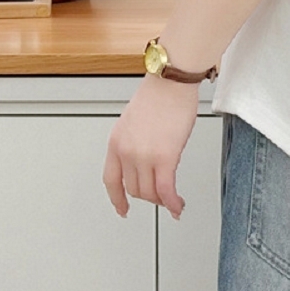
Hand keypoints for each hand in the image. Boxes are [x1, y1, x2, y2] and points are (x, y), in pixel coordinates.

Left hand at [103, 73, 199, 219]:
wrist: (171, 83)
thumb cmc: (159, 94)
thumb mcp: (135, 121)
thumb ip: (136, 143)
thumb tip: (149, 160)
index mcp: (116, 143)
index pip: (111, 180)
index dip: (117, 198)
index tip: (122, 208)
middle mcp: (126, 152)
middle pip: (134, 188)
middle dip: (149, 197)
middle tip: (161, 197)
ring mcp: (144, 157)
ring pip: (150, 193)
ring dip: (162, 200)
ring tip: (172, 200)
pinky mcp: (165, 158)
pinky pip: (166, 189)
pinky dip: (172, 202)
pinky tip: (178, 205)